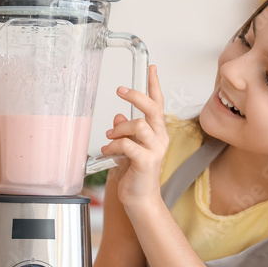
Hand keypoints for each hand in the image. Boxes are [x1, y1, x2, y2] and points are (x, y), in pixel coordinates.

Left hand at [100, 65, 168, 208]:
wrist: (139, 199)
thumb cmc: (134, 174)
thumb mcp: (128, 148)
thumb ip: (125, 131)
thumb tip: (117, 116)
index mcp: (157, 132)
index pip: (158, 103)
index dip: (154, 85)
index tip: (151, 68)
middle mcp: (159, 138)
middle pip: (152, 108)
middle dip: (136, 96)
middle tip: (120, 90)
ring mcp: (155, 150)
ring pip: (138, 124)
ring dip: (119, 128)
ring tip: (109, 137)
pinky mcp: (146, 161)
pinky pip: (128, 144)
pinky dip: (114, 145)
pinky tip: (108, 151)